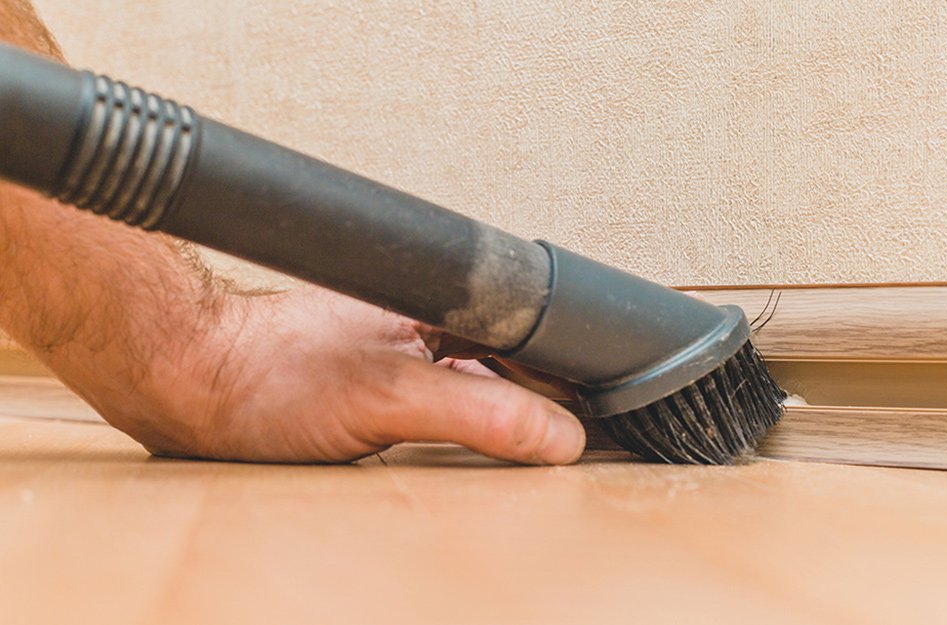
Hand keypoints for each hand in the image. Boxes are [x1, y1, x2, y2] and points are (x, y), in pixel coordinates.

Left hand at [96, 286, 585, 464]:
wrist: (185, 382)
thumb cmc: (263, 374)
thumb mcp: (386, 399)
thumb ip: (477, 411)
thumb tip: (557, 434)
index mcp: (438, 306)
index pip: (531, 337)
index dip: (567, 377)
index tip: (594, 416)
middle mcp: (424, 323)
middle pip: (512, 360)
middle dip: (541, 400)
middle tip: (563, 442)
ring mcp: (399, 351)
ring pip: (479, 382)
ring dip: (501, 415)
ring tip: (523, 446)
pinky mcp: (374, 381)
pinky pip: (443, 403)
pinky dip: (462, 428)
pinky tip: (459, 448)